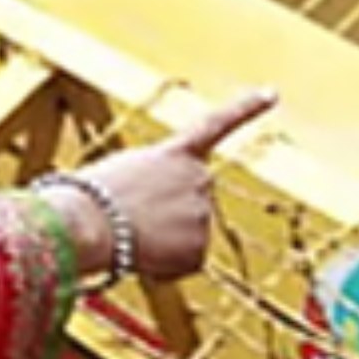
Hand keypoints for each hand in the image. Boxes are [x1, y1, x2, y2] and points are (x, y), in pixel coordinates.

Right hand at [55, 92, 276, 282]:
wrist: (88, 223)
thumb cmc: (87, 198)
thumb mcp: (121, 175)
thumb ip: (153, 186)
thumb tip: (161, 224)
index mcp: (175, 154)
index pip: (216, 126)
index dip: (246, 109)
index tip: (272, 93)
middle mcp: (198, 178)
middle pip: (191, 200)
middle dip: (168, 211)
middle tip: (130, 216)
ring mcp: (203, 214)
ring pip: (184, 234)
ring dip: (160, 240)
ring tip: (128, 233)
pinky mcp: (200, 250)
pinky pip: (182, 262)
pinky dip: (163, 265)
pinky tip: (141, 256)